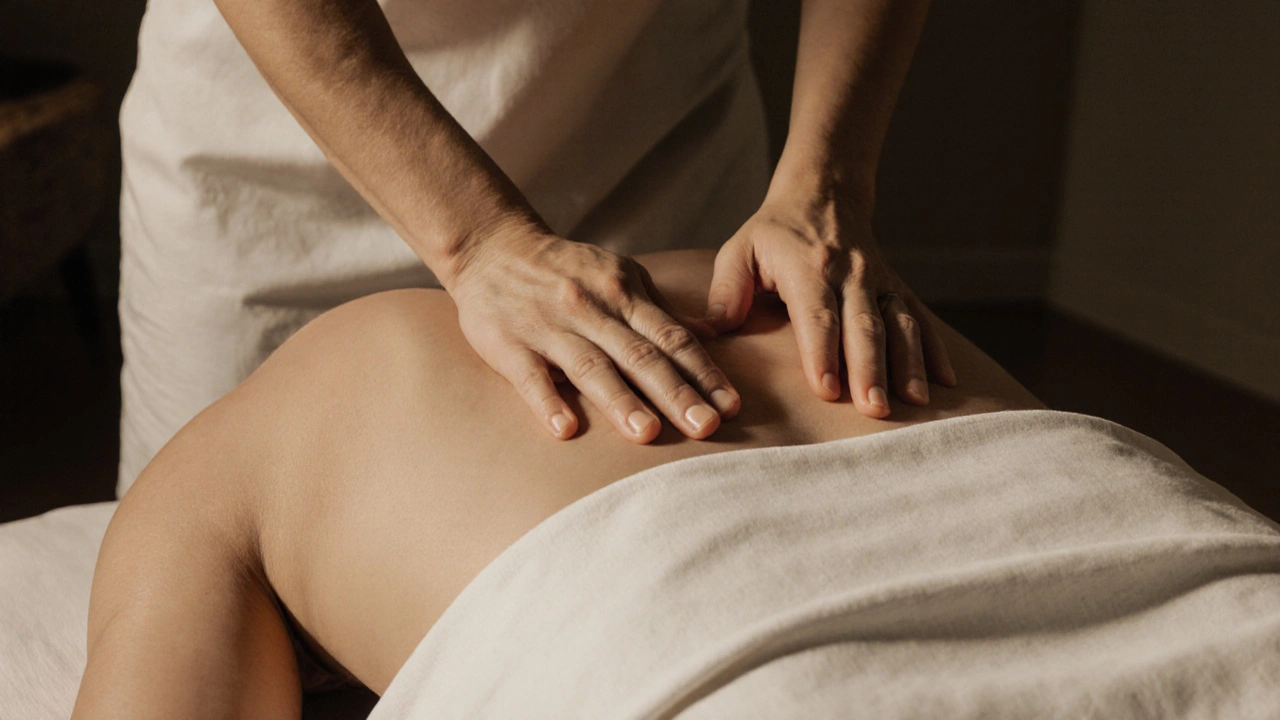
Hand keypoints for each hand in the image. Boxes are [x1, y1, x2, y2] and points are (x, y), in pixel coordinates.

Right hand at [448, 225, 738, 442]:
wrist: (491, 247)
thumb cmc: (566, 270)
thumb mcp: (618, 275)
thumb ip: (659, 308)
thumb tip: (710, 334)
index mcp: (623, 293)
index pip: (671, 337)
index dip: (703, 372)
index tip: (730, 406)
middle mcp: (591, 309)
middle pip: (640, 355)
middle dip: (676, 392)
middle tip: (706, 426)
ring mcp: (549, 326)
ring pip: (591, 366)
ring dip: (621, 401)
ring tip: (648, 433)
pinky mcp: (508, 343)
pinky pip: (530, 375)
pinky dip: (547, 401)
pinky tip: (565, 429)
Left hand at [705, 193, 955, 417]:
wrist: (824, 193)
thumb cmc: (773, 233)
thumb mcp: (739, 250)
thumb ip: (725, 293)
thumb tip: (707, 333)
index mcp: (808, 267)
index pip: (817, 315)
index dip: (822, 353)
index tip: (827, 390)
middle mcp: (850, 273)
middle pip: (864, 326)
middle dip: (871, 370)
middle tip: (874, 409)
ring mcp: (879, 280)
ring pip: (899, 324)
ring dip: (908, 365)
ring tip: (914, 403)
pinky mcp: (896, 287)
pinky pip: (920, 319)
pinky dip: (935, 350)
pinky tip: (947, 382)